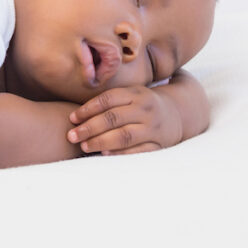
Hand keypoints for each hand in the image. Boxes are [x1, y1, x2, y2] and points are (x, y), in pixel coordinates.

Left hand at [65, 86, 182, 155]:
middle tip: (72, 136)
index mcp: (136, 93)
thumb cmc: (140, 105)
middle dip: (89, 128)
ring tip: (84, 146)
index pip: (108, 99)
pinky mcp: (159, 144)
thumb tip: (75, 116)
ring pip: (124, 136)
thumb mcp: (129, 94)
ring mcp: (153, 128)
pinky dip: (120, 153)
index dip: (87, 109)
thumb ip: (108, 101)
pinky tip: (104, 154)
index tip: (72, 118)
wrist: (176, 114)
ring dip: (101, 142)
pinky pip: (137, 151)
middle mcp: (146, 110)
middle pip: (113, 118)